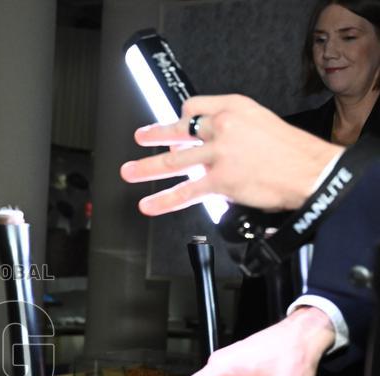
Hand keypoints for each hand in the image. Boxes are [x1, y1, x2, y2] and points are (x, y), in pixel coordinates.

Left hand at [120, 94, 342, 214]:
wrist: (311, 170)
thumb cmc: (293, 151)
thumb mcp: (262, 123)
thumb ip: (234, 130)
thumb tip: (212, 144)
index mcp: (234, 108)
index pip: (195, 106)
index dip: (182, 116)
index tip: (174, 122)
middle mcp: (223, 127)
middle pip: (179, 131)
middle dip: (154, 135)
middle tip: (140, 137)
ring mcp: (218, 154)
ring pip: (173, 161)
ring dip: (146, 167)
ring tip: (129, 172)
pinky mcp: (219, 180)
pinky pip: (185, 192)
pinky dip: (163, 200)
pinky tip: (149, 204)